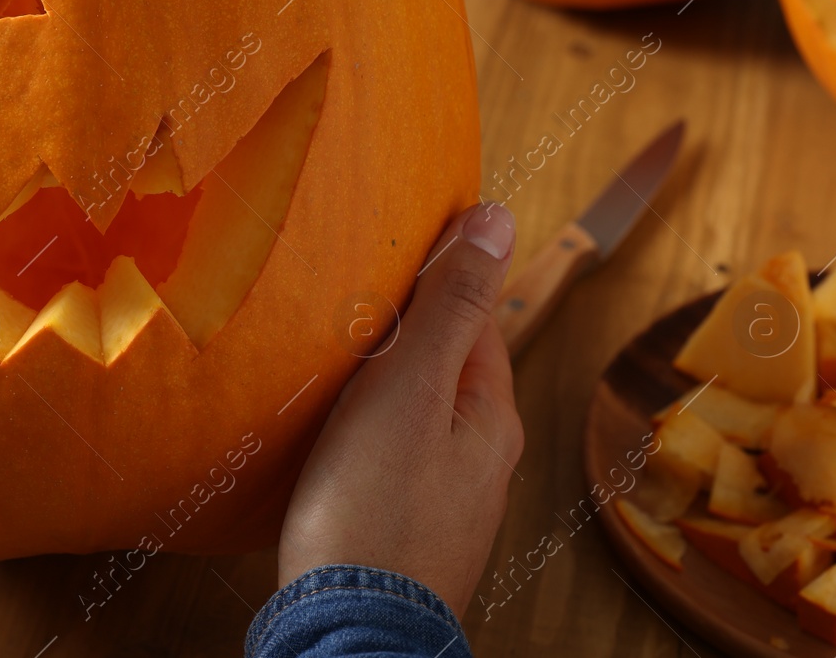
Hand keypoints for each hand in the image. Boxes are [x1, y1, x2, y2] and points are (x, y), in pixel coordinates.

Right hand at [278, 203, 523, 614]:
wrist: (350, 630)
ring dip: (387, 386)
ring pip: (421, 417)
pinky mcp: (408, 531)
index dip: (440, 279)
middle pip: (449, 368)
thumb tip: (499, 219)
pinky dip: (371, 434)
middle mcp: (482, 459)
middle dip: (409, 333)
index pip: (475, 320)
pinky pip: (396, 460)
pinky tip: (336, 439)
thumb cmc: (374, 506)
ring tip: (336, 367)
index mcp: (490, 415)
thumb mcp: (411, 386)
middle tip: (352, 304)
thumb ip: (449, 305)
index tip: (399, 245)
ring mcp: (447, 500)